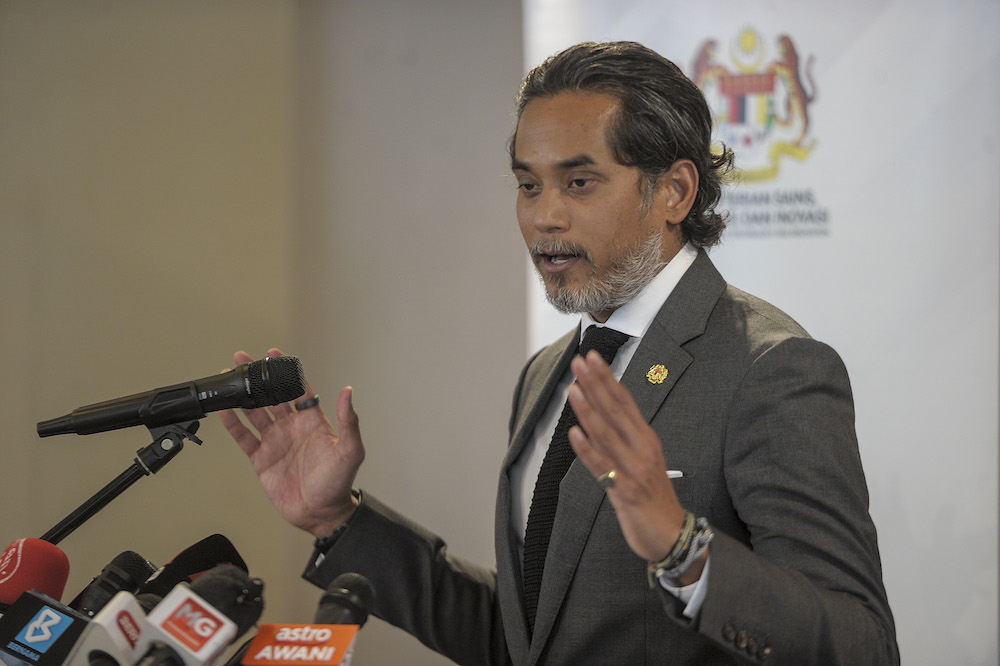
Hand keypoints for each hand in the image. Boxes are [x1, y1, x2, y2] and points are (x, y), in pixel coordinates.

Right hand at [219, 348, 363, 538]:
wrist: (321, 513)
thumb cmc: (339, 483)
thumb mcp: (350, 450)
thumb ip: (348, 420)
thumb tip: (348, 391)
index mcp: (312, 421)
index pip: (298, 389)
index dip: (286, 371)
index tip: (275, 354)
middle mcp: (292, 427)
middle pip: (272, 395)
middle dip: (258, 376)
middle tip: (244, 358)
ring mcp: (275, 441)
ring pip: (255, 412)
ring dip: (243, 395)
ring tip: (229, 377)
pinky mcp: (262, 459)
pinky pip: (244, 437)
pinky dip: (233, 424)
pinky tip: (224, 410)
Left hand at [567, 350, 705, 582]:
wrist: (673, 535)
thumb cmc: (654, 496)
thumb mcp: (643, 460)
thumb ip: (624, 438)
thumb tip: (599, 413)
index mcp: (647, 439)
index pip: (625, 401)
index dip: (608, 379)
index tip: (592, 358)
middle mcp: (643, 449)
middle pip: (616, 411)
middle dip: (596, 384)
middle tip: (579, 362)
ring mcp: (635, 469)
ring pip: (607, 434)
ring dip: (588, 410)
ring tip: (573, 389)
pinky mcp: (627, 491)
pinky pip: (603, 468)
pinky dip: (587, 450)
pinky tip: (573, 434)